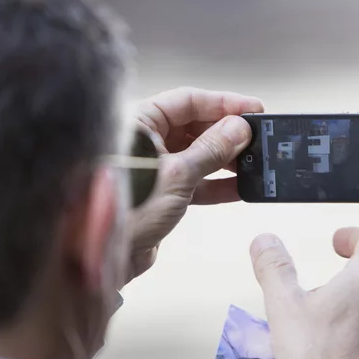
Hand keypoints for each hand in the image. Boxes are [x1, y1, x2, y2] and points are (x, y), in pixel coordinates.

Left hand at [124, 87, 263, 283]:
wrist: (102, 257)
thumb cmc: (125, 208)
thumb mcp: (176, 175)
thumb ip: (211, 150)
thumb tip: (238, 129)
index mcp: (138, 123)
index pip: (187, 101)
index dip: (223, 104)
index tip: (253, 110)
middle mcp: (143, 141)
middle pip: (194, 127)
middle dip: (227, 134)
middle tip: (257, 139)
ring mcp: (153, 169)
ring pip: (197, 156)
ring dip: (226, 161)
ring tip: (254, 163)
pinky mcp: (159, 195)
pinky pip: (194, 183)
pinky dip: (216, 185)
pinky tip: (240, 188)